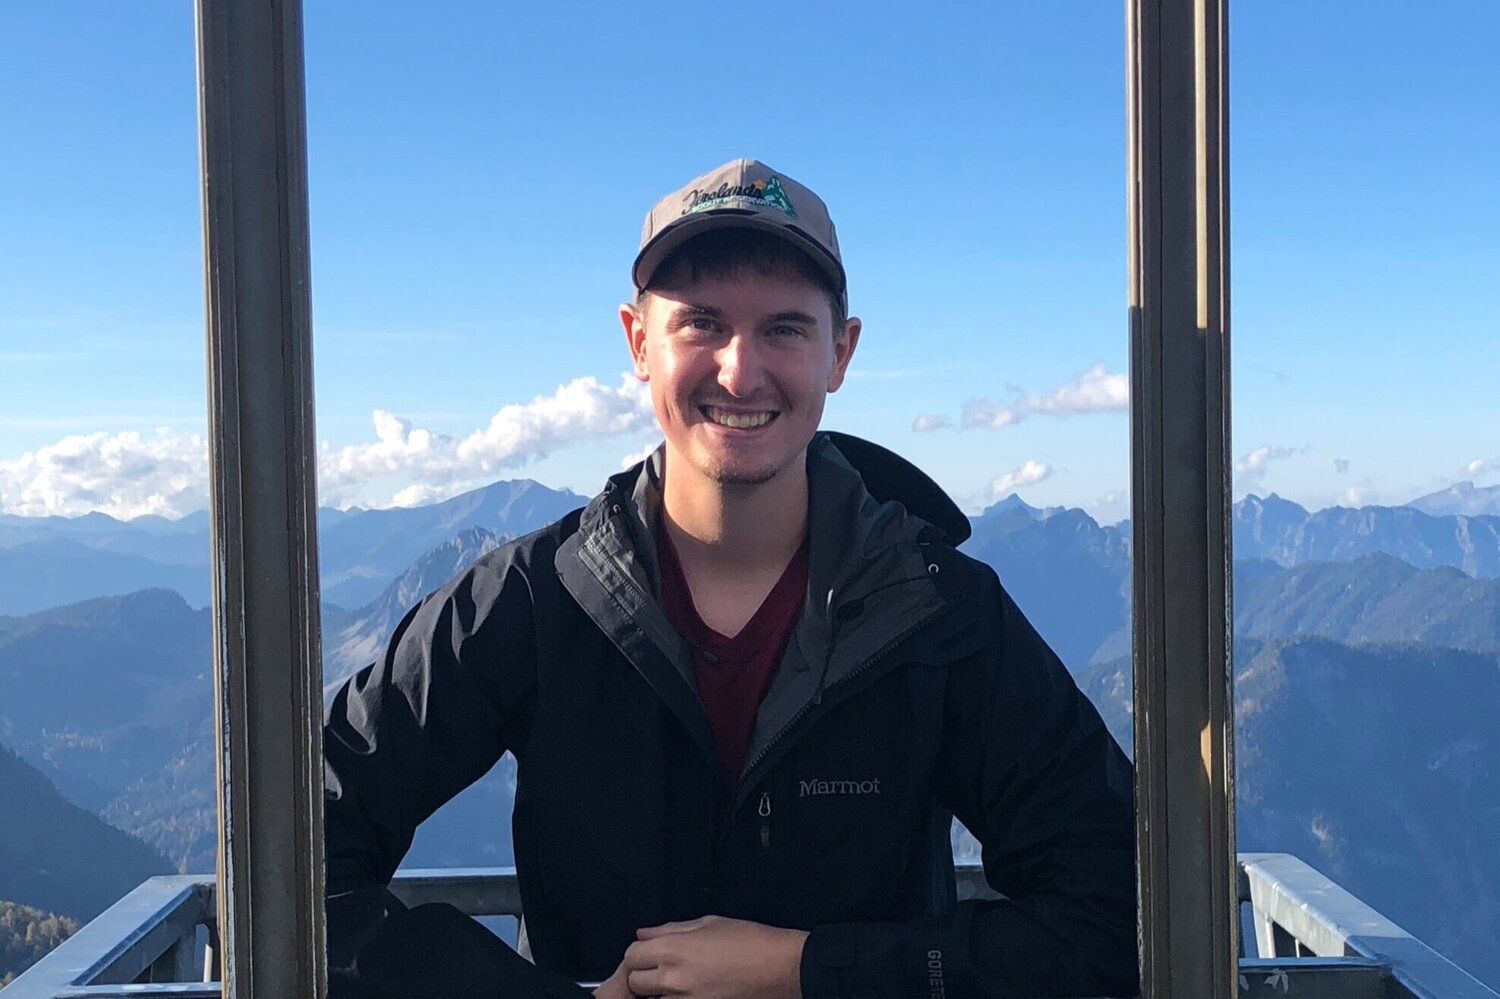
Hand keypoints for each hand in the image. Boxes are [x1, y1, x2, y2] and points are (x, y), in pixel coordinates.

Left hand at [603, 914, 807, 998]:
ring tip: (680, 979)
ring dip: (658, 991)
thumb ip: (671, 929)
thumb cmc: (751, 942)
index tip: (646, 952)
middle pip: (634, 982)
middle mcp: (674, 979)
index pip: (631, 955)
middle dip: (643, 974)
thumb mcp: (709, 923)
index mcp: (674, 949)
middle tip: (661, 967)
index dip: (638, 953)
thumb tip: (645, 933)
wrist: (780, 969)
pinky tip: (691, 990)